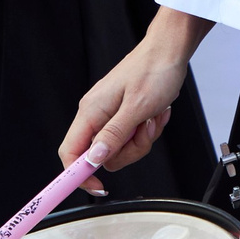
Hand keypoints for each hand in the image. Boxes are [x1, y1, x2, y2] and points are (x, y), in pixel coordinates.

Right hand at [59, 10, 205, 193]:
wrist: (169, 51)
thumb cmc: (153, 71)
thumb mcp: (137, 108)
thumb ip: (113, 136)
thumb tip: (93, 159)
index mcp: (91, 112)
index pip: (70, 153)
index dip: (79, 175)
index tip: (99, 187)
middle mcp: (96, 114)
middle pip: (101, 156)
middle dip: (127, 151)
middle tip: (143, 132)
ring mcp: (110, 115)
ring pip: (120, 149)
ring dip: (141, 140)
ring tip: (152, 118)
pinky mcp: (124, 115)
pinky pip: (132, 138)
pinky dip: (147, 131)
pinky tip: (155, 114)